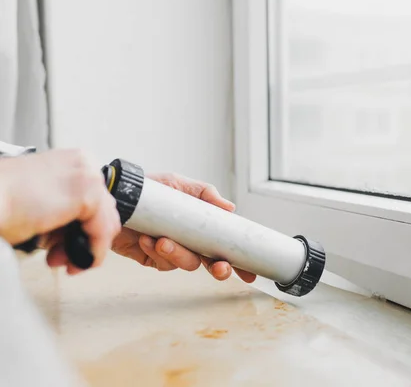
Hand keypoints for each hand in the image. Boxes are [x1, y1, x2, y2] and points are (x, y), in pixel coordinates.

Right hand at [0, 149, 120, 273]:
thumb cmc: (2, 200)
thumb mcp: (42, 201)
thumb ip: (66, 210)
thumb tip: (76, 231)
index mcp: (74, 161)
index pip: (96, 200)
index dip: (84, 228)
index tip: (65, 245)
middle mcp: (85, 164)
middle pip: (104, 212)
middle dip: (84, 240)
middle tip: (64, 257)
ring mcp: (89, 177)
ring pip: (106, 224)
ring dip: (87, 249)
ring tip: (64, 262)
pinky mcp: (88, 195)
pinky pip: (102, 233)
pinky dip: (92, 253)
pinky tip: (75, 263)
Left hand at [111, 173, 256, 282]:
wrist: (116, 196)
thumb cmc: (150, 189)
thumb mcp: (179, 184)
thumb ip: (205, 194)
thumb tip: (230, 208)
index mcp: (201, 227)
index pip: (224, 245)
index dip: (239, 260)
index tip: (249, 272)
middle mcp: (190, 241)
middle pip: (211, 262)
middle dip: (218, 268)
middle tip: (219, 267)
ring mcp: (172, 252)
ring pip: (187, 263)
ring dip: (178, 254)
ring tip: (163, 241)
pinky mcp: (153, 258)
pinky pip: (162, 262)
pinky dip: (156, 251)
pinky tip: (146, 239)